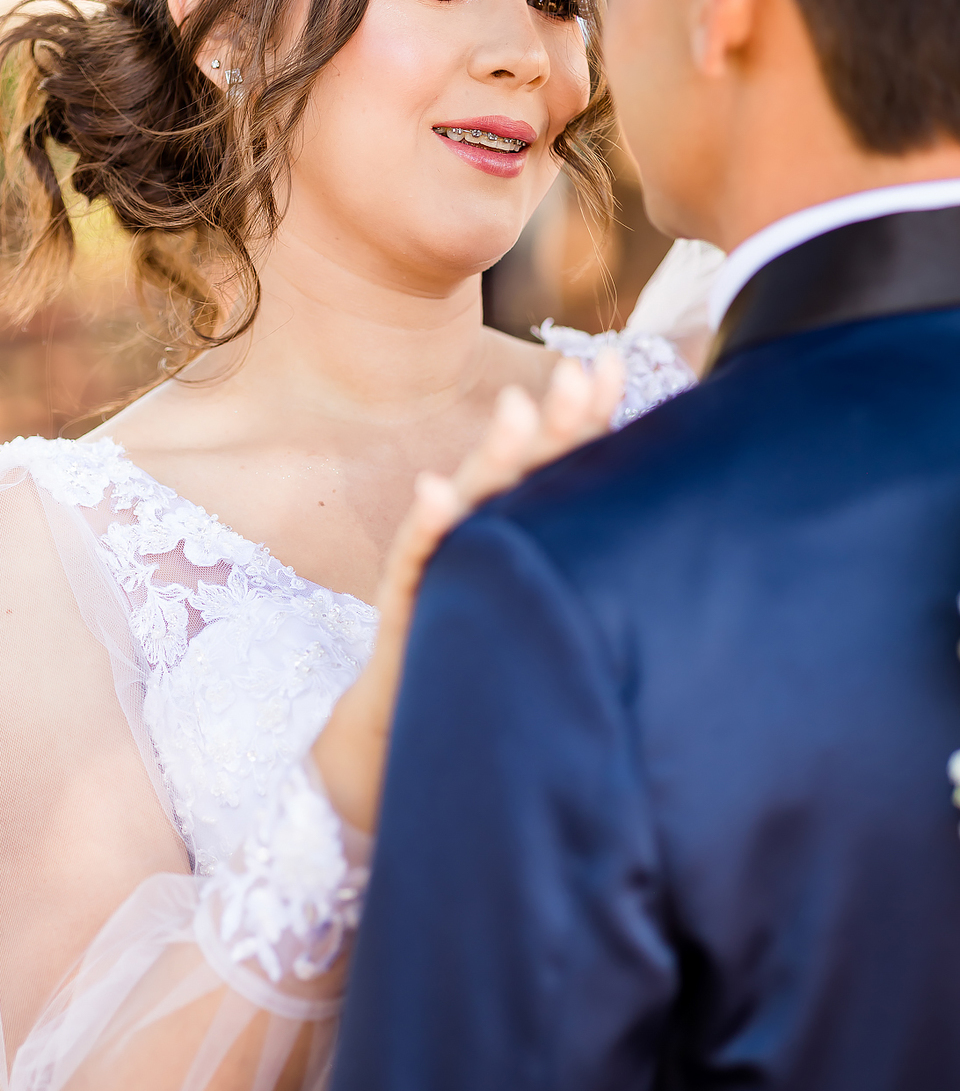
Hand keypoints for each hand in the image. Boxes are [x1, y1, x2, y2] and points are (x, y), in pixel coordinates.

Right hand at [314, 353, 623, 835]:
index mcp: (529, 525)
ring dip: (494, 456)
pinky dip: (425, 526)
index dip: (588, 415)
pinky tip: (434, 495)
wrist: (426, 724)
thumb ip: (594, 548)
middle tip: (578, 376)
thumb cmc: (508, 657)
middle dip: (553, 420)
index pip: (564, 461)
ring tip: (517, 412)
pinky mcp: (410, 602)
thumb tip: (680, 510)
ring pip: (471, 501)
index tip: (614, 366)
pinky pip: (416, 560)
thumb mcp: (561, 601)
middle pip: (523, 468)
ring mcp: (446, 561)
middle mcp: (486, 530)